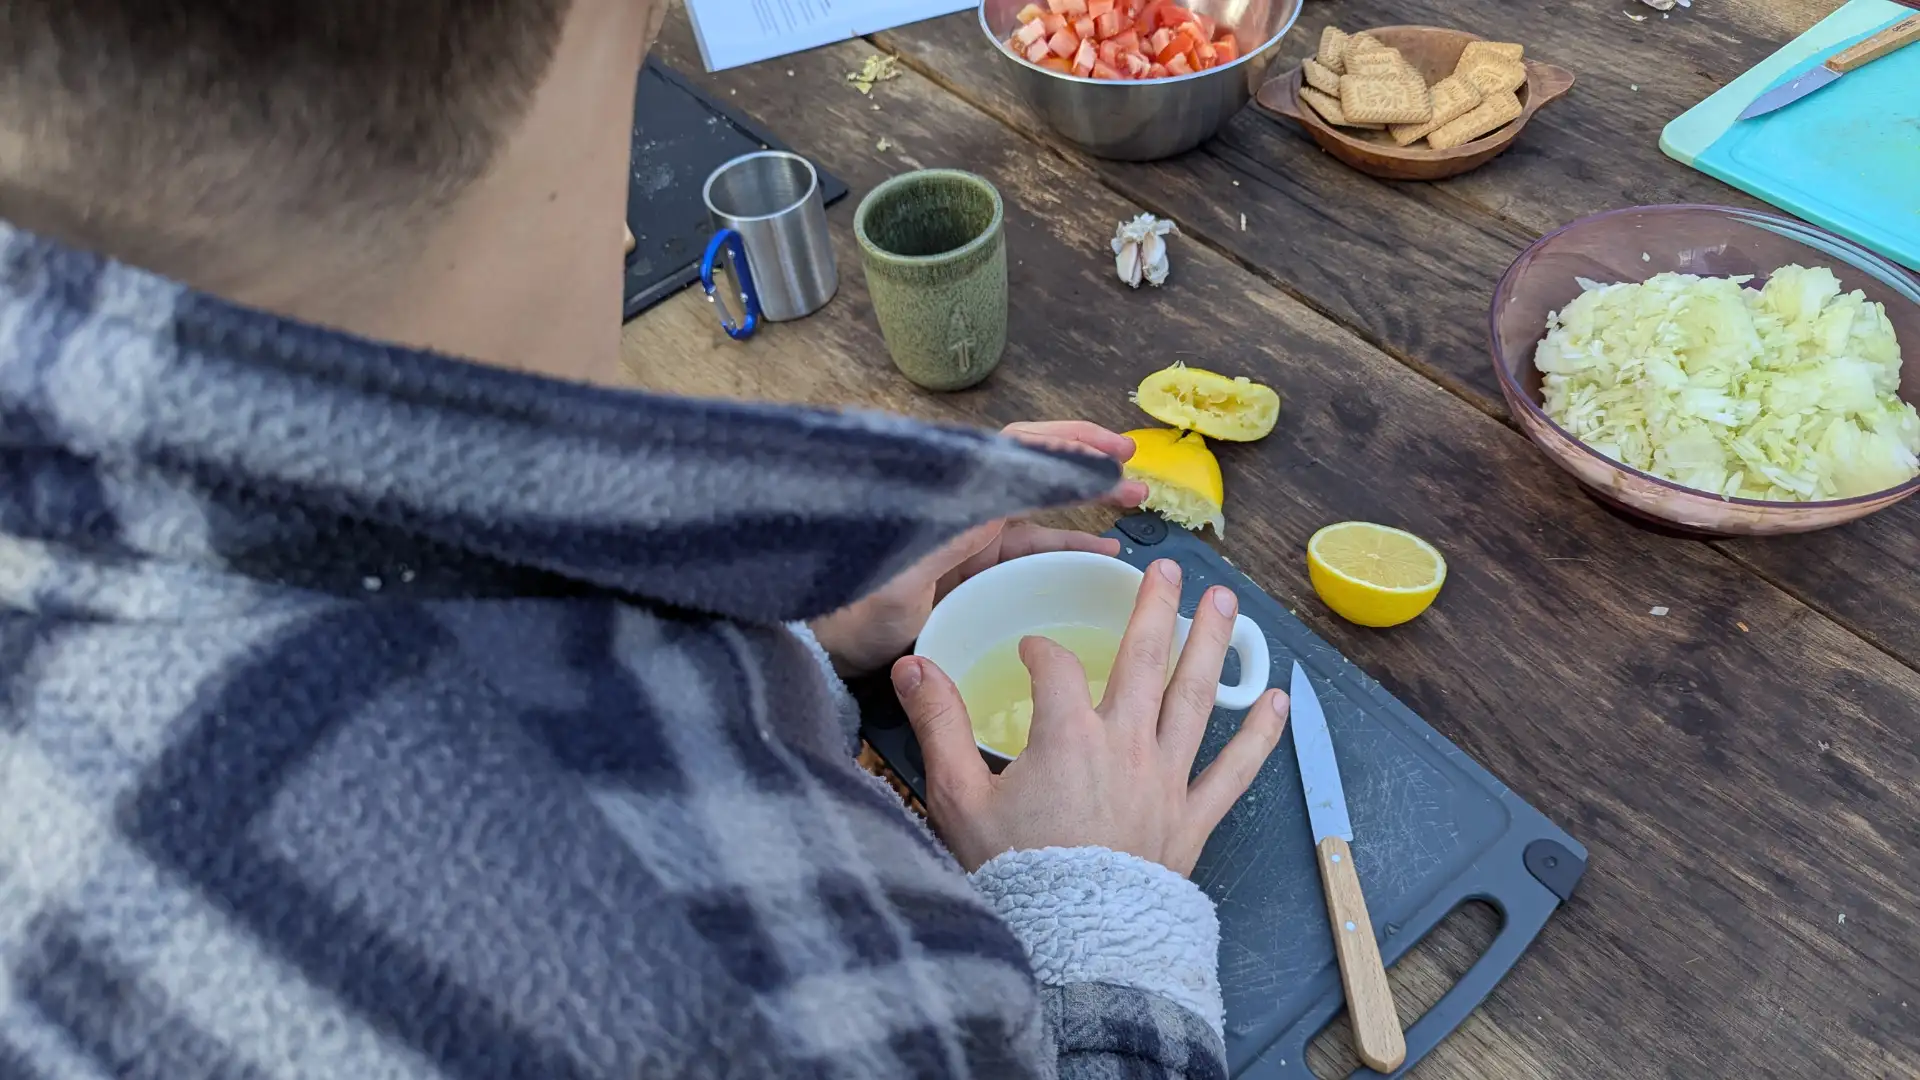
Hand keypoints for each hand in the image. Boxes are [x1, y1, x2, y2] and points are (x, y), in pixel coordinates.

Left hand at [807, 421, 1146, 676]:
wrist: (827, 651)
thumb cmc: (854, 614)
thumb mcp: (898, 581)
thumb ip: (946, 542)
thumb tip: (997, 502)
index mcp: (947, 503)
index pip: (1014, 455)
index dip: (1065, 445)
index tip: (1110, 449)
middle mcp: (962, 511)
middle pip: (1032, 471)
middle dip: (1084, 462)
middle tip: (1133, 465)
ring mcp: (969, 541)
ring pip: (1039, 511)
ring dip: (1085, 503)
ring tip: (1133, 501)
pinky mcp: (972, 570)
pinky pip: (1028, 550)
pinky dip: (1067, 547)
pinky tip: (1101, 551)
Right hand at [890, 558, 1289, 874]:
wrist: (1069, 949)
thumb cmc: (1013, 878)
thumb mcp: (958, 799)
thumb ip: (938, 725)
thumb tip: (913, 667)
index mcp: (1068, 736)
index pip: (1058, 667)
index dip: (1042, 650)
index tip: (1030, 651)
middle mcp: (1125, 746)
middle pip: (1145, 659)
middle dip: (1155, 607)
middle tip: (1170, 567)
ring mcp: (1165, 781)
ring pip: (1195, 698)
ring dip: (1211, 645)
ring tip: (1226, 601)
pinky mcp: (1191, 820)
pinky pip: (1235, 771)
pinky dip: (1260, 735)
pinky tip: (1280, 701)